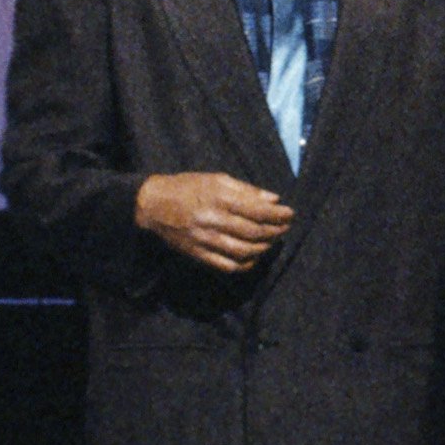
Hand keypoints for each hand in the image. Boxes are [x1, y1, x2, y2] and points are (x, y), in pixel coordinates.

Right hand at [136, 172, 293, 273]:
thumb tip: (273, 199)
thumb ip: (246, 189)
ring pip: (244, 251)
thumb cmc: (188, 187)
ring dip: (264, 247)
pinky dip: (246, 264)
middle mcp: (213, 220)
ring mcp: (206, 240)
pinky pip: (228, 265)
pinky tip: (254, 256)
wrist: (154, 205)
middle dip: (275, 231)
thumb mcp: (216, 179)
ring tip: (272, 240)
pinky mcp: (200, 255)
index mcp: (219, 198)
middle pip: (254, 232)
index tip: (290, 213)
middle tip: (285, 227)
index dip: (278, 214)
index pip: (257, 210)